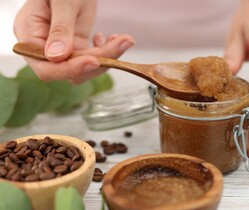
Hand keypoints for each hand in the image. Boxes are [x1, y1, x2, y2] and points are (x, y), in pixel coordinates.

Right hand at [14, 0, 134, 83]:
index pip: (45, 67)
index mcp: (29, 34)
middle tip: (123, 43)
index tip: (94, 61)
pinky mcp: (77, 46)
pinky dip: (107, 51)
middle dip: (98, 61)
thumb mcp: (63, 1)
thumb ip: (60, 28)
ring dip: (107, 56)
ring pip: (85, 67)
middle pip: (69, 70)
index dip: (70, 69)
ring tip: (125, 39)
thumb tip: (56, 57)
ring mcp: (61, 47)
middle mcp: (42, 46)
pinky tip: (113, 37)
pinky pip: (92, 58)